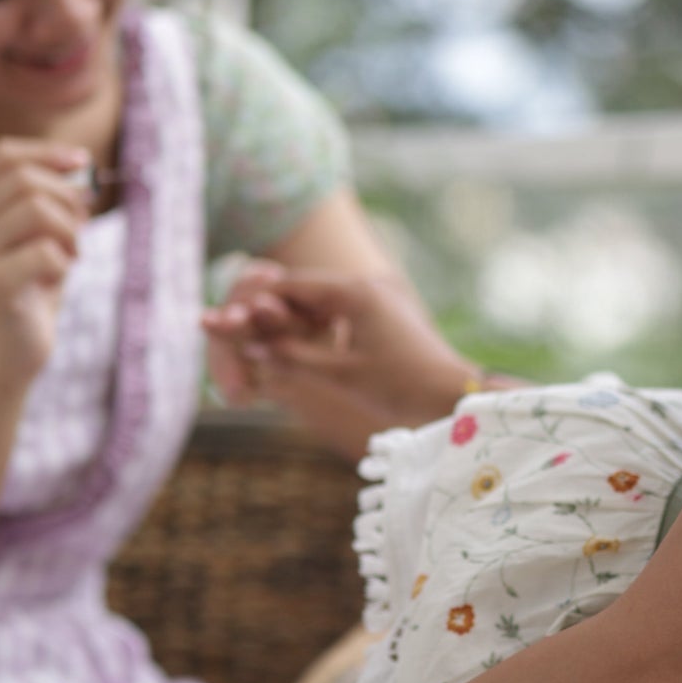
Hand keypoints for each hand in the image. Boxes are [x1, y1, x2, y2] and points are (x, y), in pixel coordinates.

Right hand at [0, 138, 90, 386]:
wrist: (14, 350)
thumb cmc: (33, 284)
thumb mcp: (42, 231)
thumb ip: (53, 195)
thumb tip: (80, 164)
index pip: (3, 156)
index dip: (46, 153)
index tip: (82, 163)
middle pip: (23, 180)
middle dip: (66, 198)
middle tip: (79, 228)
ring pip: (36, 209)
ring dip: (69, 229)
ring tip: (72, 253)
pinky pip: (45, 251)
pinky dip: (66, 259)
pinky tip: (60, 276)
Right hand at [205, 265, 477, 455]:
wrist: (453, 397)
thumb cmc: (399, 386)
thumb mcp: (339, 374)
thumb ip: (292, 357)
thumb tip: (251, 348)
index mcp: (353, 292)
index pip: (291, 285)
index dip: (257, 303)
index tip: (229, 319)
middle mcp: (364, 286)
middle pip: (302, 290)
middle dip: (272, 312)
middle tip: (241, 332)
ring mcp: (375, 299)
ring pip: (318, 303)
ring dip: (293, 321)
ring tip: (265, 343)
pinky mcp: (381, 315)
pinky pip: (337, 314)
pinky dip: (315, 329)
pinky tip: (300, 348)